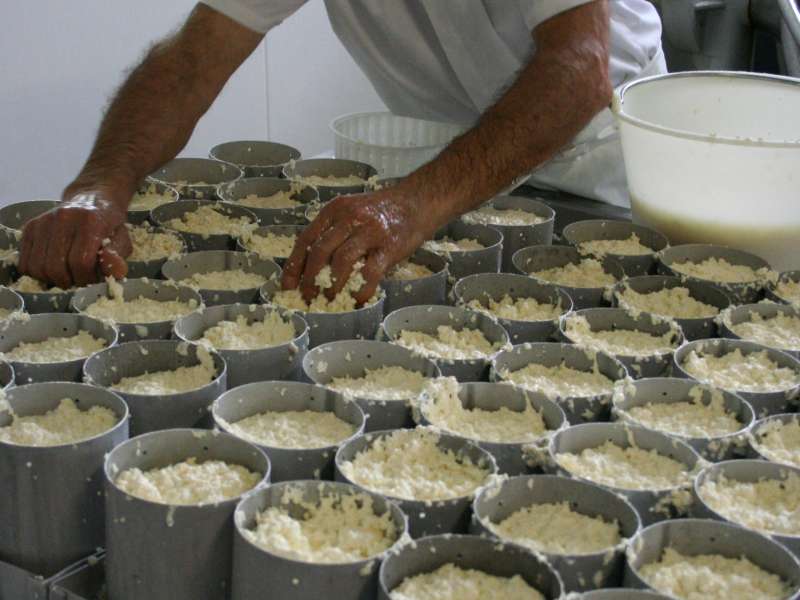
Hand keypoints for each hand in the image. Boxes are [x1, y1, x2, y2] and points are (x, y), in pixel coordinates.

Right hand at [19, 190, 131, 288]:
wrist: (92, 200)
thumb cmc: (108, 225)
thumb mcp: (122, 240)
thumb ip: (117, 256)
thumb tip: (117, 272)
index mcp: (90, 221)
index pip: (81, 262)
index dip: (87, 278)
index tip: (93, 280)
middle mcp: (63, 218)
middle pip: (56, 267)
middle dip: (69, 282)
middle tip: (79, 281)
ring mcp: (43, 222)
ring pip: (37, 267)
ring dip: (52, 280)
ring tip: (67, 275)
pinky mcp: (29, 227)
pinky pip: (25, 262)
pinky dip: (37, 273)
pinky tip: (53, 269)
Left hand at [282, 190, 426, 304]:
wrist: (417, 201)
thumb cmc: (382, 211)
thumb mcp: (351, 212)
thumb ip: (333, 233)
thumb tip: (311, 268)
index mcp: (335, 210)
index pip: (306, 239)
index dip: (294, 265)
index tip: (288, 285)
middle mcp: (349, 218)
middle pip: (319, 252)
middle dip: (309, 279)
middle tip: (308, 296)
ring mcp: (370, 232)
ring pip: (341, 263)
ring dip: (332, 286)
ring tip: (329, 299)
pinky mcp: (389, 247)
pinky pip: (369, 273)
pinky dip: (360, 290)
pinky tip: (356, 299)